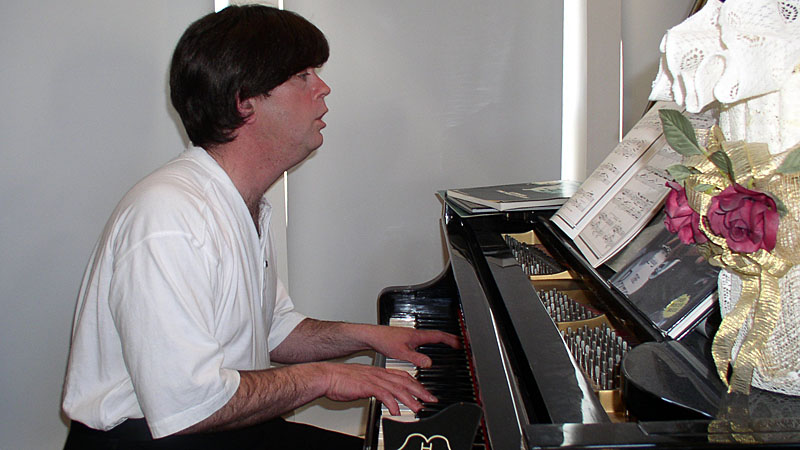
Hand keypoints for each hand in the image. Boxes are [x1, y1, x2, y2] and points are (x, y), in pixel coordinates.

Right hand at [317, 362, 436, 415]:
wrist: (328, 376)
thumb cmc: (341, 381)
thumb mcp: (362, 382)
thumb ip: (374, 388)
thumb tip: (383, 397)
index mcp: (379, 372)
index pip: (402, 376)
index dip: (416, 384)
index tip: (424, 392)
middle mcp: (379, 374)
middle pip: (405, 381)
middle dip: (420, 391)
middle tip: (430, 400)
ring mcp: (374, 379)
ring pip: (397, 389)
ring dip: (410, 399)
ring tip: (418, 408)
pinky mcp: (367, 386)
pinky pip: (383, 395)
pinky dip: (392, 403)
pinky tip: (397, 411)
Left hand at [368, 326, 460, 367]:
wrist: (372, 336)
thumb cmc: (383, 340)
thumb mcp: (401, 353)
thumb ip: (416, 358)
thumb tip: (429, 363)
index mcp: (417, 335)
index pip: (438, 336)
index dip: (451, 340)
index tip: (461, 343)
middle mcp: (415, 334)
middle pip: (437, 335)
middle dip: (449, 339)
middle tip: (460, 343)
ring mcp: (411, 335)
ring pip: (430, 336)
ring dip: (440, 340)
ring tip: (448, 344)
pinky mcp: (406, 338)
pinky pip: (423, 339)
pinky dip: (430, 342)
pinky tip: (428, 348)